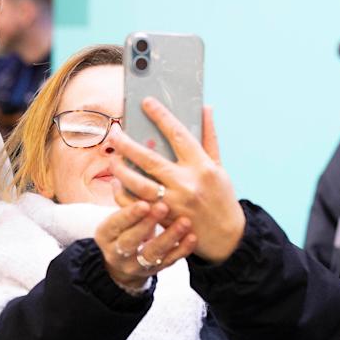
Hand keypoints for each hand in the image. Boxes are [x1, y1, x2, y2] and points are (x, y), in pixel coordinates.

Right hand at [95, 199, 196, 289]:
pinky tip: (192, 237)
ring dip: (169, 237)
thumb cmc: (125, 228)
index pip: (114, 224)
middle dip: (147, 225)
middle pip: (130, 241)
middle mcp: (117, 253)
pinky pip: (169, 262)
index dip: (129, 215)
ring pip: (152, 254)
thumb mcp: (117, 217)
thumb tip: (128, 164)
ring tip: (184, 222)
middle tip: (164, 207)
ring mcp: (136, 264)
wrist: (126, 261)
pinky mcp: (155, 270)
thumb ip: (125, 198)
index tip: (144, 202)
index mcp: (105, 235)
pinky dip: (182, 250)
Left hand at [112, 99, 245, 262]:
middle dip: (128, 144)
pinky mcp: (164, 219)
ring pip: (139, 184)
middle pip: (150, 159)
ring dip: (121, 170)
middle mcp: (187, 183)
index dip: (161, 117)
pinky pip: (136, 205)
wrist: (226, 237)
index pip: (178, 134)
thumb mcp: (219, 166)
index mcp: (202, 166)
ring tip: (113, 158)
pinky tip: (117, 183)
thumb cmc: (222, 197)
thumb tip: (206, 108)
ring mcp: (174, 203)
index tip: (146, 103)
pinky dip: (123, 194)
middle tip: (114, 133)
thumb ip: (209, 137)